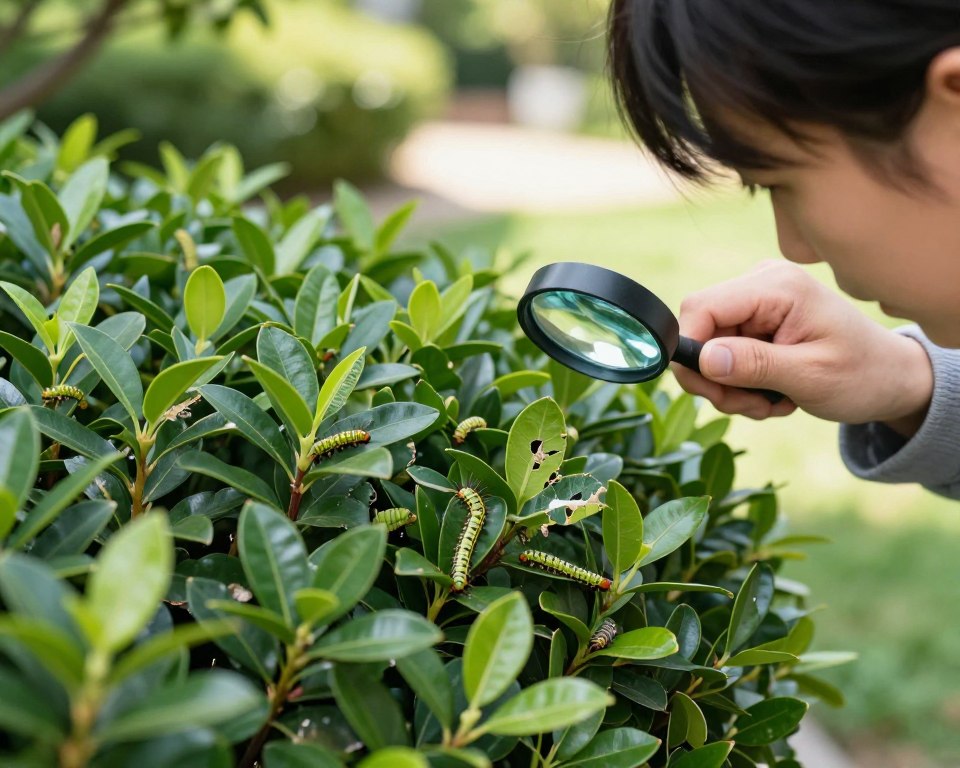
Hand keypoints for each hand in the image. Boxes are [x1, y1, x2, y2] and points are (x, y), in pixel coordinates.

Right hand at [671, 261, 933, 429]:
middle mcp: (761, 283)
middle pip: (699, 331)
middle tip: (751, 406)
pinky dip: (738, 381)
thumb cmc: (861, 375)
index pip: (701, 308)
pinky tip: (770, 392)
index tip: (713, 391)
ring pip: (707, 349)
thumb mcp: (811, 376)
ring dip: (730, 387)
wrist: (888, 378)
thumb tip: (702, 359)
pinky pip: (722, 353)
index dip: (690, 350)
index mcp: (777, 287)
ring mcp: (756, 300)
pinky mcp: (754, 319)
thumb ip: (754, 364)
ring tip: (770, 402)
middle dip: (716, 378)